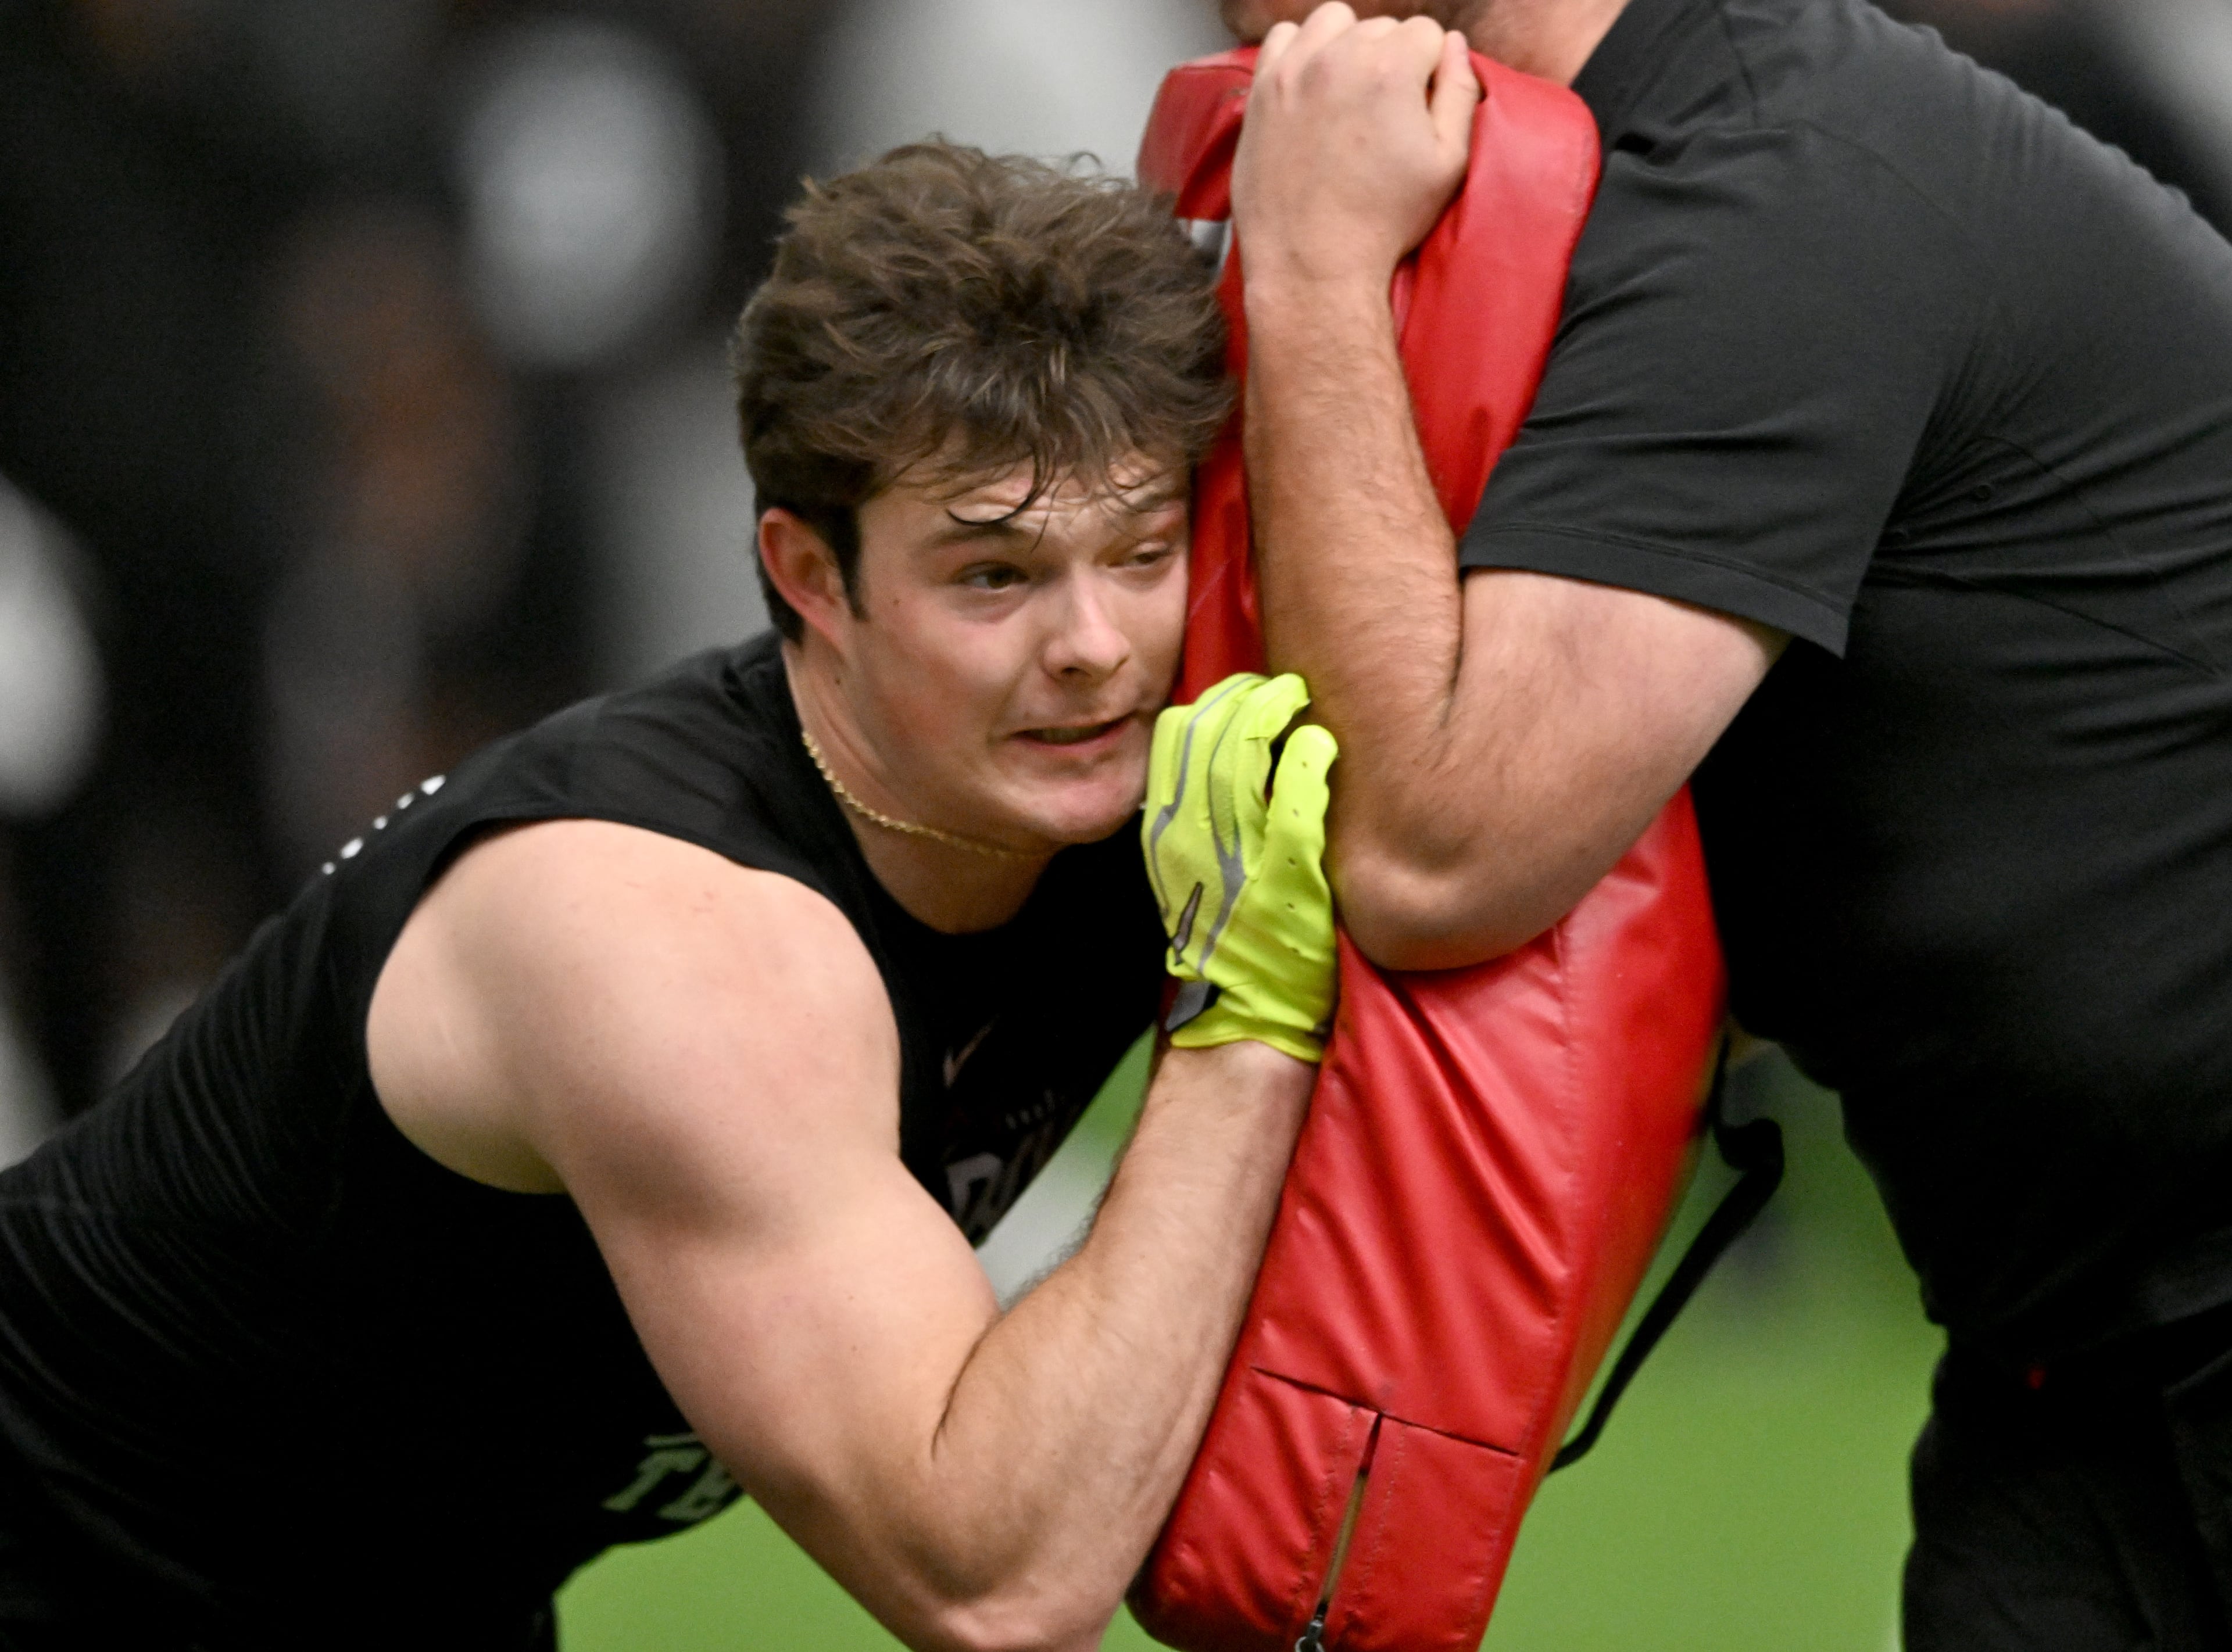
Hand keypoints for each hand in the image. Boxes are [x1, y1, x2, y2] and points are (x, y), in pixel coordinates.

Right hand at [1143, 672, 1339, 1062]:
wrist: (1244, 1017)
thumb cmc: (1229, 940)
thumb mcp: (1190, 872)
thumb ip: (1200, 816)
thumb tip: (1228, 753)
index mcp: (1165, 831)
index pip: (1177, 736)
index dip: (1214, 702)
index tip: (1247, 693)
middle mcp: (1192, 835)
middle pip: (1211, 731)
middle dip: (1249, 696)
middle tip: (1284, 690)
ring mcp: (1237, 853)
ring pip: (1245, 753)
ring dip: (1277, 714)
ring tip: (1303, 703)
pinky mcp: (1285, 874)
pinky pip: (1295, 799)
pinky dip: (1309, 762)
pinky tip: (1323, 747)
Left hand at [1231, 4, 1479, 292]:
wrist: (1312, 264)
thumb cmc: (1384, 221)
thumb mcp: (1448, 163)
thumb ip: (1460, 92)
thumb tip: (1455, 46)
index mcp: (1392, 68)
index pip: (1427, 32)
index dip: (1430, 70)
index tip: (1419, 108)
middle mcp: (1339, 57)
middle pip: (1381, 28)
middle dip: (1391, 60)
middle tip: (1384, 115)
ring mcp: (1294, 71)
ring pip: (1333, 22)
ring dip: (1347, 45)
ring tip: (1349, 93)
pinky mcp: (1262, 91)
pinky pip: (1284, 38)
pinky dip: (1301, 52)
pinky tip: (1312, 87)